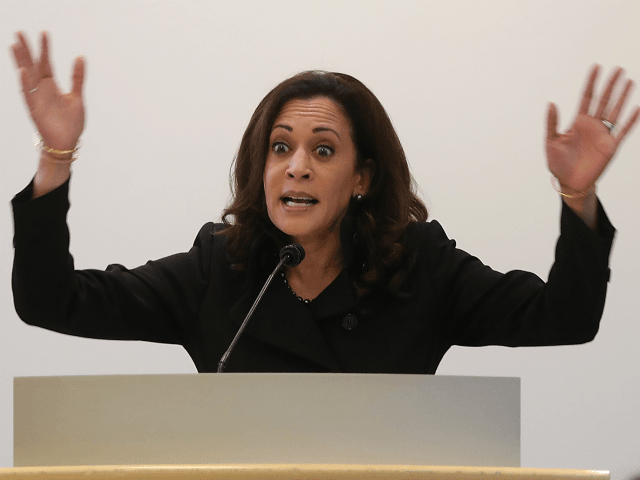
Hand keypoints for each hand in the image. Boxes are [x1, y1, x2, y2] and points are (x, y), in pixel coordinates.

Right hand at [11, 31, 84, 151]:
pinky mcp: (34, 109)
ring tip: (16, 45)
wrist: (67, 142)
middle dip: (27, 50)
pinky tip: (23, 71)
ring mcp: (37, 98)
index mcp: (52, 86)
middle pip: (32, 65)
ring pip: (27, 76)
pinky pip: (28, 94)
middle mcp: (42, 89)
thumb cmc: (71, 122)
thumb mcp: (77, 97)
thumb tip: (81, 57)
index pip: (47, 62)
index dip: (45, 48)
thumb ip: (77, 78)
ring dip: (21, 61)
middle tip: (19, 32)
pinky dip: (25, 83)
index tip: (44, 32)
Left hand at [546, 65, 638, 193]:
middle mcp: (592, 125)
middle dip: (611, 85)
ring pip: (615, 111)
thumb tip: (551, 103)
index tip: (596, 67)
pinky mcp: (610, 146)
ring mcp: (602, 134)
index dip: (591, 82)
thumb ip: (552, 123)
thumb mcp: (550, 142)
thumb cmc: (558, 164)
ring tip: (629, 81)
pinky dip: (630, 120)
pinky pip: (622, 131)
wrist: (569, 182)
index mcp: (577, 122)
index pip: (586, 97)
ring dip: (622, 97)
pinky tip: (637, 108)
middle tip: (618, 69)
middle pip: (604, 100)